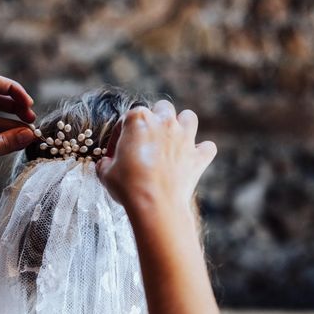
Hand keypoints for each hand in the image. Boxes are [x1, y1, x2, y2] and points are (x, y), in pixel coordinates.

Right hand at [96, 100, 216, 214]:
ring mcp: (184, 138)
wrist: (154, 205)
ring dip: (182, 126)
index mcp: (137, 120)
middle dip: (155, 120)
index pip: (126, 120)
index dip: (119, 137)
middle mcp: (164, 122)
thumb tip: (106, 164)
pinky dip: (201, 152)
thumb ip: (106, 163)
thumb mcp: (105, 173)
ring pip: (189, 117)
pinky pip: (207, 148)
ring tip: (174, 140)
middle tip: (148, 140)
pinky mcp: (197, 157)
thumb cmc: (128, 186)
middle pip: (162, 108)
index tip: (115, 155)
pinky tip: (193, 159)